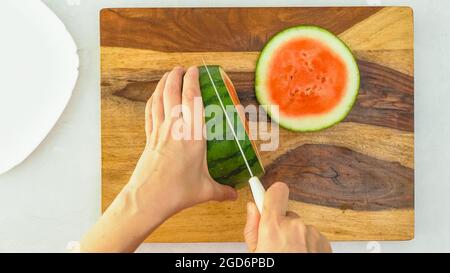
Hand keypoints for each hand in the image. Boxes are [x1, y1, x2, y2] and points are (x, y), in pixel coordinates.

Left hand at [81, 66, 236, 251]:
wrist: (147, 198)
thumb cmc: (176, 192)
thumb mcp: (205, 191)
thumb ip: (222, 191)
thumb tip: (234, 196)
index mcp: (193, 136)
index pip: (192, 100)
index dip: (192, 81)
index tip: (195, 70)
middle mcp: (175, 129)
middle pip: (172, 93)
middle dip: (176, 76)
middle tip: (182, 68)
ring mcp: (159, 132)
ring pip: (159, 99)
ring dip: (162, 84)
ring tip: (168, 75)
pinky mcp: (149, 139)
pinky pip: (150, 113)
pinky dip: (152, 100)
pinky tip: (154, 97)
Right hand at [244, 182, 331, 252]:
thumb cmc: (274, 271)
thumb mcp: (255, 255)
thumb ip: (252, 228)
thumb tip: (252, 209)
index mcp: (274, 227)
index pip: (275, 192)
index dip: (269, 194)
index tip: (262, 193)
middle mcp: (296, 226)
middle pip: (286, 214)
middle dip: (280, 226)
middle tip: (275, 246)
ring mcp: (313, 234)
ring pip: (299, 227)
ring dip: (295, 238)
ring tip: (290, 256)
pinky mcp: (325, 243)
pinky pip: (312, 236)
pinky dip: (307, 245)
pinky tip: (300, 258)